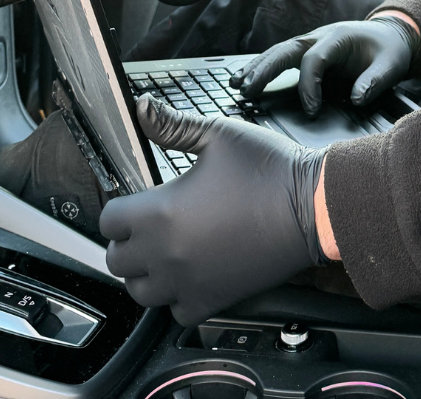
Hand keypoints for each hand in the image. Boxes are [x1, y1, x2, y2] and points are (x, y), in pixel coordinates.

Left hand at [100, 95, 324, 325]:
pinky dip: (176, 297)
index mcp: (161, 212)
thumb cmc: (268, 168)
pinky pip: (175, 312)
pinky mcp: (212, 300)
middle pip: (116, 260)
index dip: (120, 206)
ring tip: (165, 250)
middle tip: (150, 223)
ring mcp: (188, 281)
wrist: (311, 205)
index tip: (136, 200)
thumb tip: (142, 108)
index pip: (109, 220)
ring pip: (139, 291)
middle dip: (128, 240)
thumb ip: (173, 125)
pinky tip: (190, 273)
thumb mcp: (218, 134)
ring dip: (145, 272)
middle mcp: (166, 253)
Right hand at [232, 15, 418, 114]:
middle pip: (286, 50)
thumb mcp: (391, 65)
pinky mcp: (308, 50)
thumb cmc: (390, 50)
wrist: (391, 34)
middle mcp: (320, 36)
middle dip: (265, 69)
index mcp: (338, 37)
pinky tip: (247, 79)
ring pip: (278, 51)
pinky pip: (282, 57)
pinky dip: (263, 66)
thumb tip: (357, 99)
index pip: (314, 58)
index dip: (309, 85)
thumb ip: (375, 81)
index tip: (311, 111)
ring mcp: (311, 41)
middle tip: (247, 90)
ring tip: (237, 84)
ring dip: (257, 67)